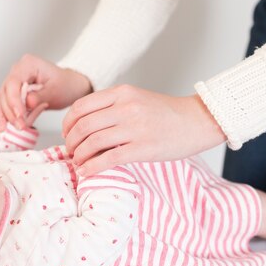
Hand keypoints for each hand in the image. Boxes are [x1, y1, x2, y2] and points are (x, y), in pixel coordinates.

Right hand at [0, 54, 92, 130]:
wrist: (69, 87)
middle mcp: (17, 71)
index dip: (14, 101)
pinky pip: (3, 105)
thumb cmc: (65, 85)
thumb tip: (27, 103)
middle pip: (5, 92)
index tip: (20, 115)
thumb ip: (40, 96)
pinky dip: (1, 116)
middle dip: (10, 112)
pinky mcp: (13, 93)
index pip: (13, 82)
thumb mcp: (56, 91)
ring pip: (1, 100)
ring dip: (2, 116)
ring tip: (3, 130)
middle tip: (19, 126)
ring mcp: (13, 82)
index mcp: (28, 64)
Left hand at [62, 85, 225, 175]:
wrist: (198, 121)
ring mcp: (135, 128)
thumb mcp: (137, 98)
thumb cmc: (167, 113)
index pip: (81, 106)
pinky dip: (92, 167)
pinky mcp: (143, 148)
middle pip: (83, 125)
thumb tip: (84, 124)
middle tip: (71, 151)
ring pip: (93, 142)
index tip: (67, 134)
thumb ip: (113, 106)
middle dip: (71, 141)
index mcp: (122, 93)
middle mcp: (126, 108)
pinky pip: (108, 159)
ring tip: (78, 162)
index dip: (68, 122)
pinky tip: (87, 172)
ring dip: (79, 155)